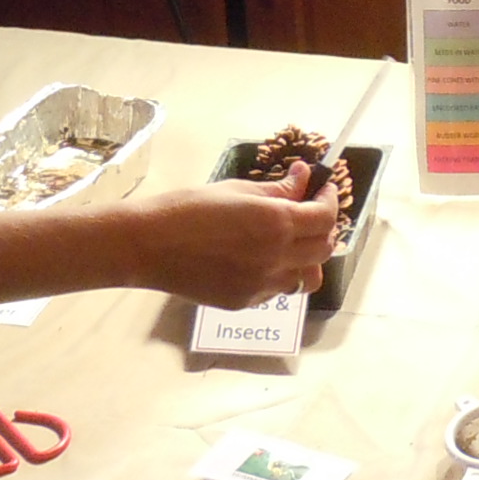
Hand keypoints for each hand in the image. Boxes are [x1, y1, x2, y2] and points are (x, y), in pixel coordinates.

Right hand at [131, 164, 343, 308]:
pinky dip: (280, 275)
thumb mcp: (236, 189)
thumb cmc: (187, 208)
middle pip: (324, 249)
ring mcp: (262, 285)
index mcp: (276, 223)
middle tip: (310, 213)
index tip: (323, 190)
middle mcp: (276, 257)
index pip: (325, 217)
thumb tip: (303, 177)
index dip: (330, 201)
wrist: (148, 245)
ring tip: (291, 243)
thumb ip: (277, 189)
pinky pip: (277, 291)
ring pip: (306, 278)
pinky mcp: (245, 302)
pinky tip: (260, 259)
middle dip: (324, 228)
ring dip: (307, 259)